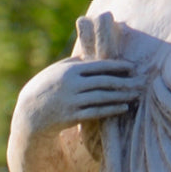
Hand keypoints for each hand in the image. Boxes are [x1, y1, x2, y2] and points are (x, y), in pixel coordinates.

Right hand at [14, 56, 142, 136]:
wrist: (30, 113)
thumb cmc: (45, 87)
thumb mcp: (57, 70)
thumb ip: (74, 62)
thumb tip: (93, 55)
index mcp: (70, 70)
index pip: (98, 66)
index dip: (117, 66)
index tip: (131, 67)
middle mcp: (72, 84)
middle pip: (104, 81)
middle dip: (124, 81)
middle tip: (140, 82)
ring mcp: (72, 101)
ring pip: (103, 97)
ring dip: (121, 96)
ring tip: (135, 95)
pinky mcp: (73, 116)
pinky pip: (97, 112)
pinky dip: (111, 110)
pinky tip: (123, 108)